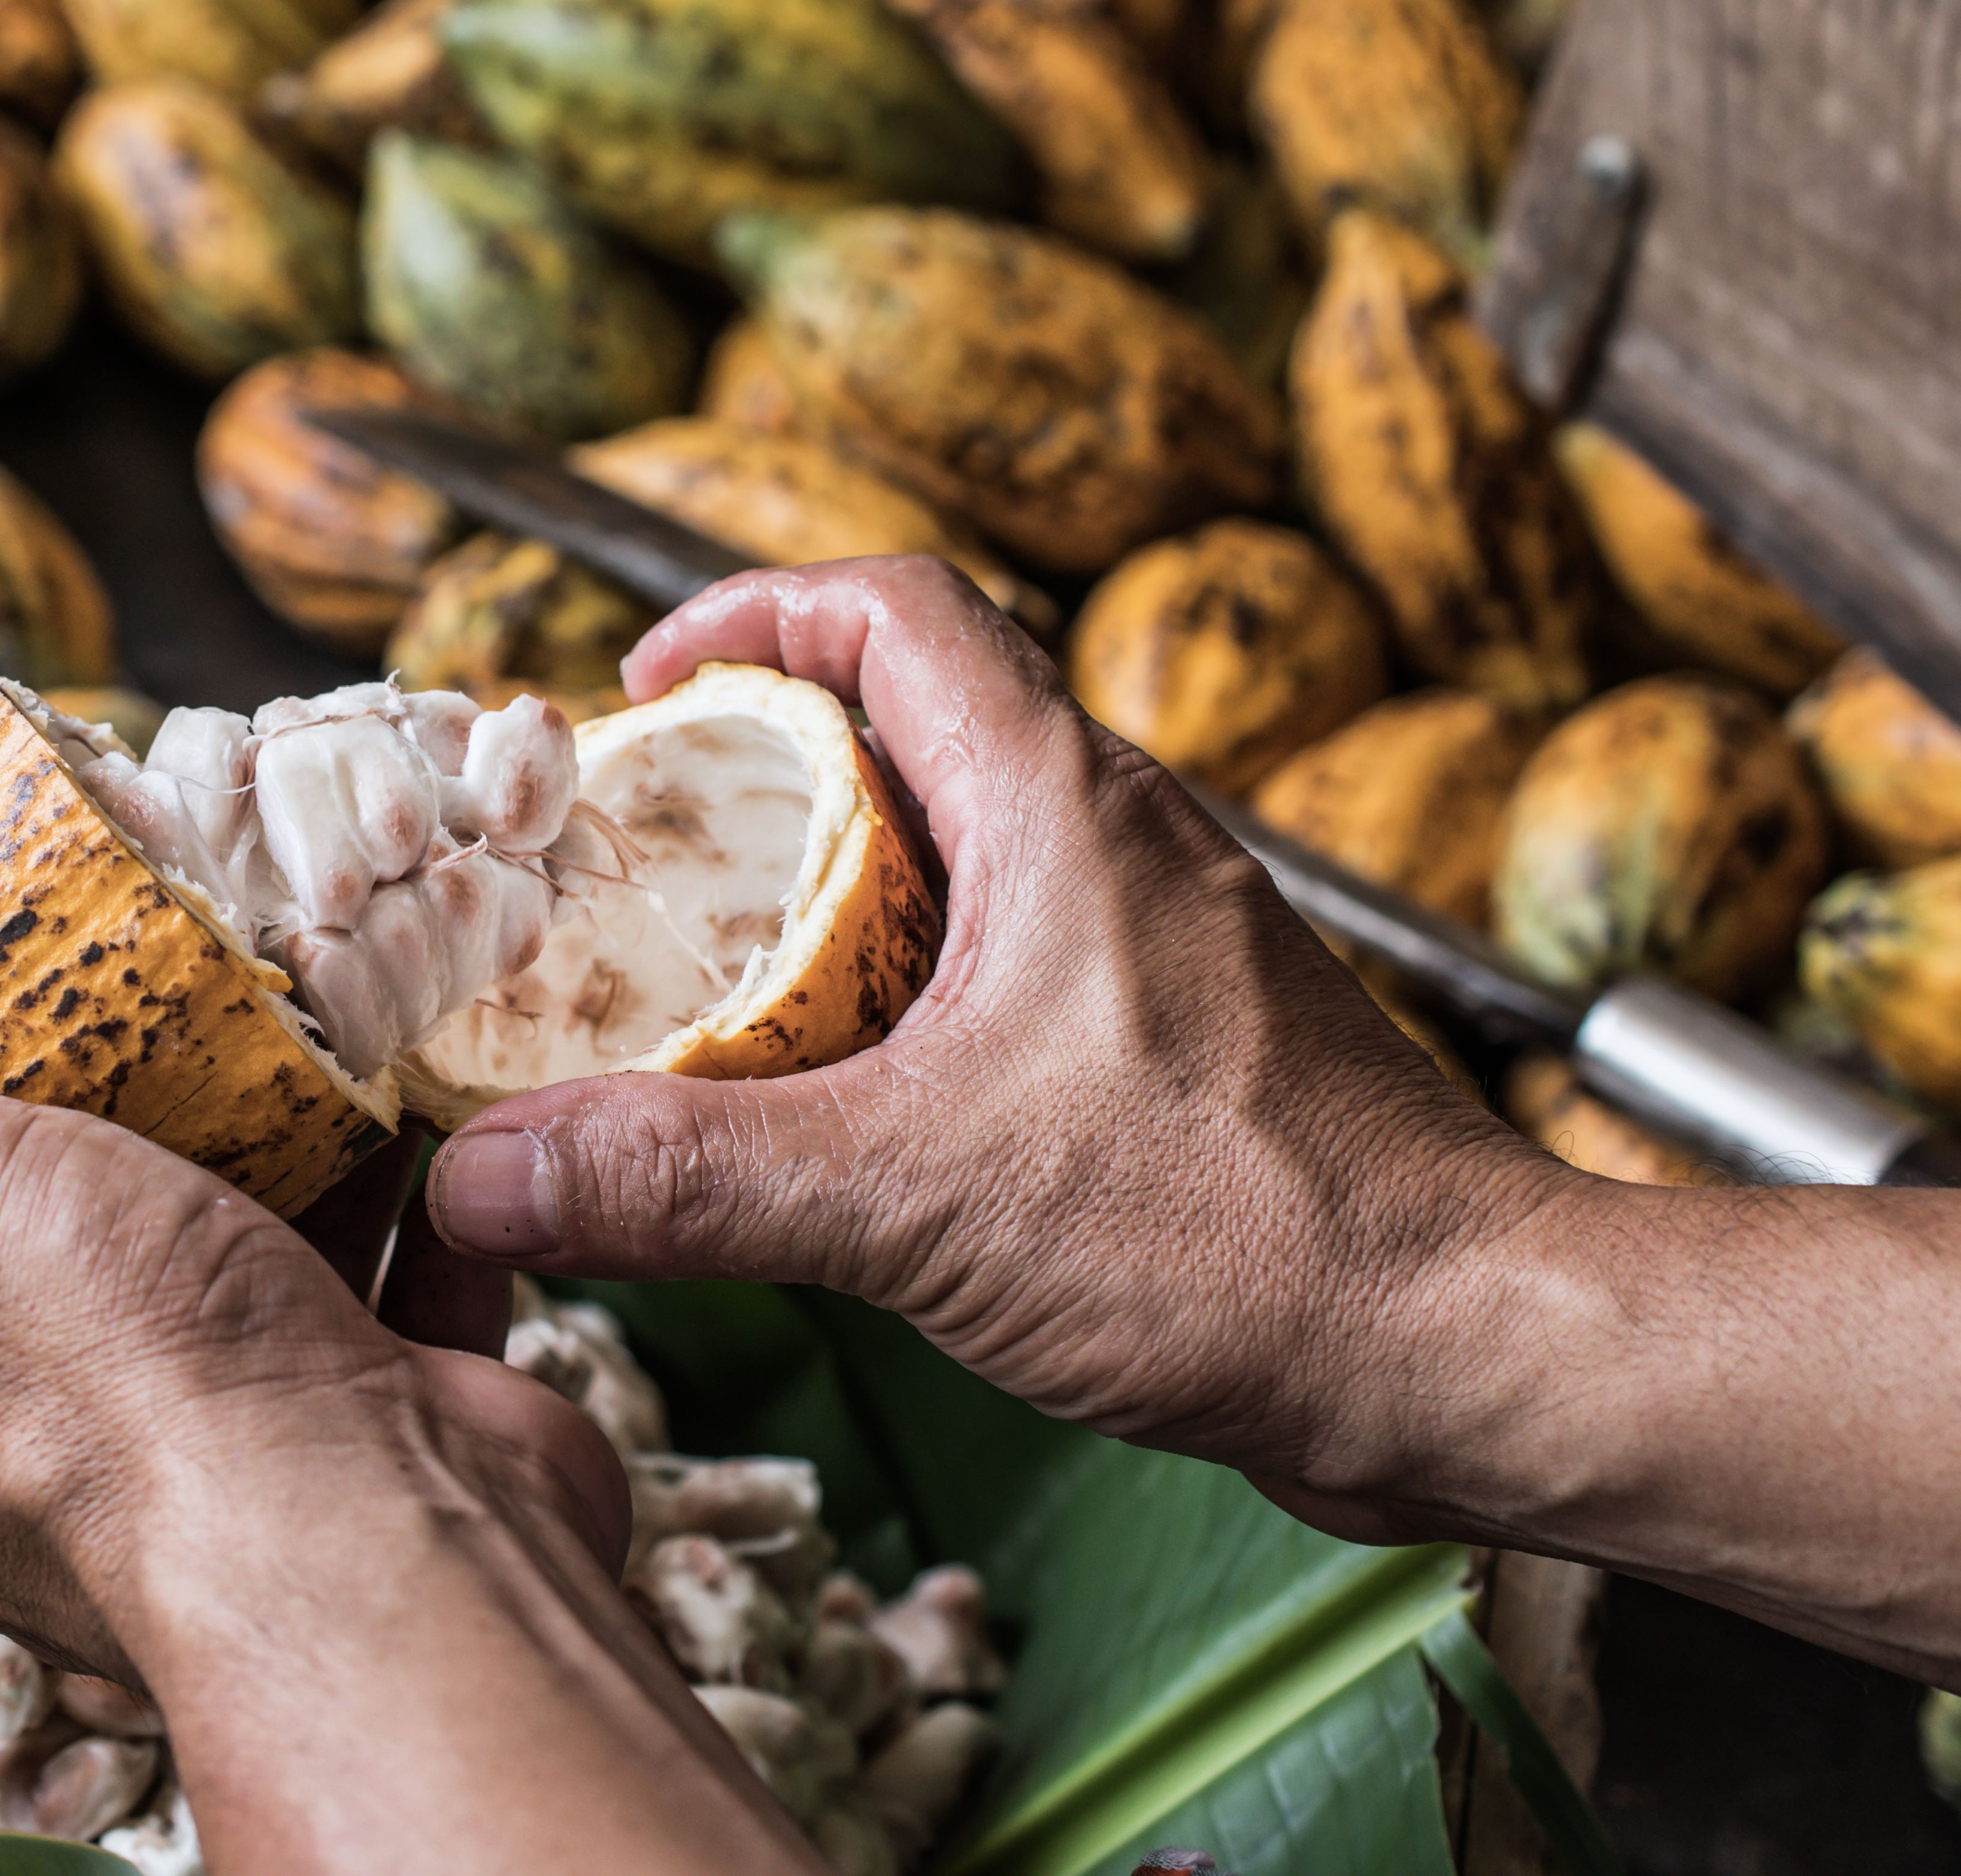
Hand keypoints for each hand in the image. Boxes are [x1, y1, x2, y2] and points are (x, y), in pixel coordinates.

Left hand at [0, 892, 623, 1674]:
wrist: (391, 1556)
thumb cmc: (127, 1392)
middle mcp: (73, 1474)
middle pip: (82, 1250)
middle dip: (128, 1126)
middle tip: (164, 988)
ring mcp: (246, 1461)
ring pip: (247, 1263)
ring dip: (278, 1146)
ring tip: (295, 1011)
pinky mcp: (388, 1431)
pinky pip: (391, 1280)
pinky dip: (407, 1192)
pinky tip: (412, 1095)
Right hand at [424, 557, 1564, 1530]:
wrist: (1466, 1351)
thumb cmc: (1253, 1235)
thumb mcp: (918, 1197)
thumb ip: (692, 1177)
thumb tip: (493, 1167)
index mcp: (1063, 805)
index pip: (894, 609)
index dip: (752, 615)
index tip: (644, 689)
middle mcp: (1119, 843)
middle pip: (912, 727)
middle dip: (759, 780)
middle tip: (645, 867)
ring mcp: (1156, 943)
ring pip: (959, 860)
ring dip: (830, 905)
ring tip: (713, 995)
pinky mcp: (1176, 1045)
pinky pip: (1007, 969)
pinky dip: (903, 1004)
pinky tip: (843, 1108)